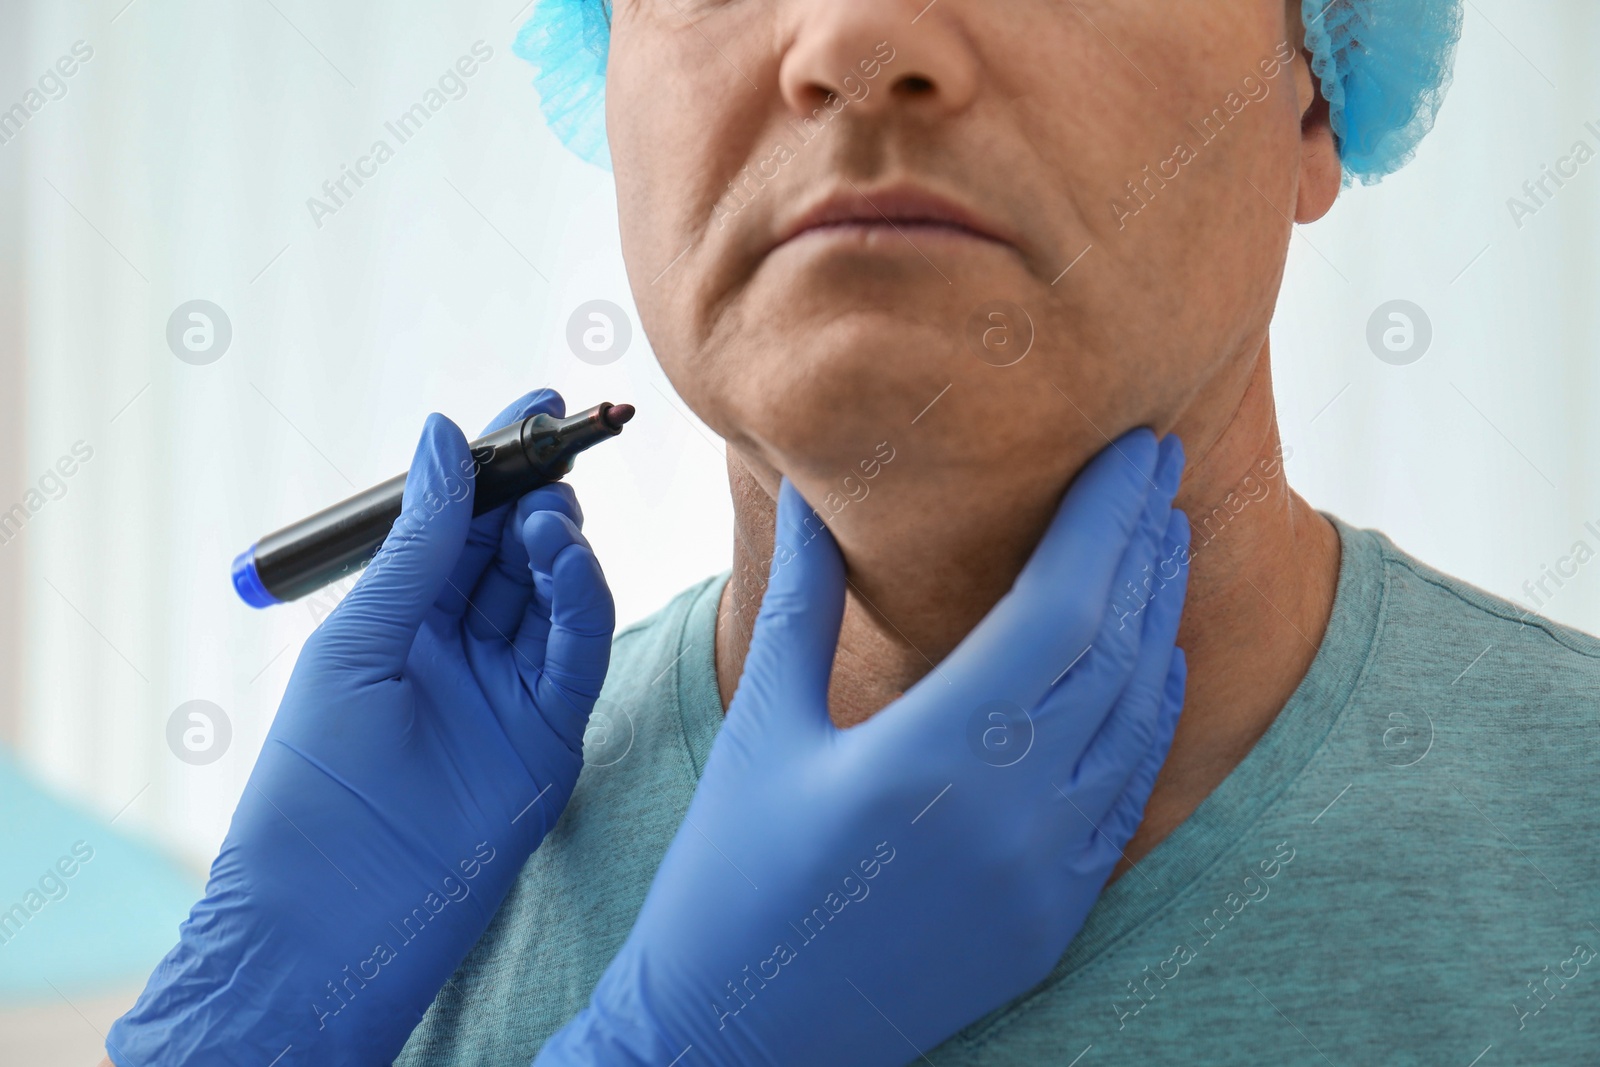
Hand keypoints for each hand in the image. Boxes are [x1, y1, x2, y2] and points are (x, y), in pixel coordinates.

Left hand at [107, 390, 615, 1066]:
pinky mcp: (551, 731)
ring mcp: (509, 688)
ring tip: (548, 518)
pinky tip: (565, 561)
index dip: (493, 467)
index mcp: (399, 618)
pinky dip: (581, 600)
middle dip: (536, 494)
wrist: (338, 911)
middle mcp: (458, 646)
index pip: (459, 524)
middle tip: (555, 452)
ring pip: (551, 593)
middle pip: (512, 549)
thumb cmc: (318, 779)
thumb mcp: (362, 639)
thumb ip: (419, 543)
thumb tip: (443, 438)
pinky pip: (577, 650)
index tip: (533, 408)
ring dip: (556, 545)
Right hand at [539, 430, 1188, 1065]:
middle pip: (1113, 649)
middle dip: (1143, 546)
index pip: (1059, 605)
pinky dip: (1148, 717)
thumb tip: (814, 491)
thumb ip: (804, 598)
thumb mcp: (765, 724)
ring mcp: (1045, 874)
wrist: (739, 1036)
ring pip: (1135, 718)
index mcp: (932, 751)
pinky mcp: (1054, 919)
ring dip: (1157, 620)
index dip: (1104, 518)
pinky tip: (1153, 663)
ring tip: (1165, 542)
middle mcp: (1010, 812)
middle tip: (1160, 468)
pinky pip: (1127, 795)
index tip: (1132, 449)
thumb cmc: (730, 877)